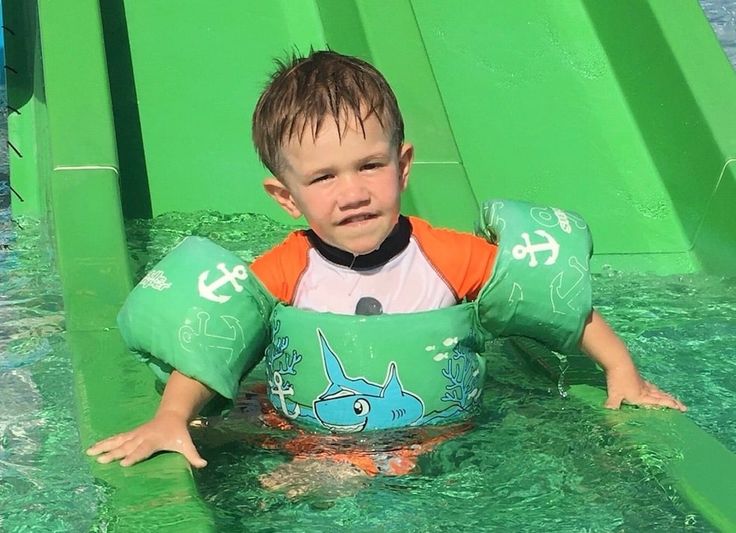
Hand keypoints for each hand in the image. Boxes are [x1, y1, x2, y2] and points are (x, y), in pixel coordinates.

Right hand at [85, 411, 207, 467]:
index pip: (142, 449)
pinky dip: (103, 442)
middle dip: (113, 453)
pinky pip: (115, 438)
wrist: (172, 415)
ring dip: (103, 446)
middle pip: (126, 446)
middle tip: (100, 461)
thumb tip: (204, 465)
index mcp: (154, 440)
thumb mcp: (186, 443)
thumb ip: (193, 455)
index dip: (134, 456)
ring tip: (89, 453)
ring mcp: (134, 434)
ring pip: (117, 441)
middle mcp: (141, 436)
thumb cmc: (178, 432)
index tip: (123, 463)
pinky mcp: (130, 434)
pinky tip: (92, 448)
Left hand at [604, 364, 686, 411]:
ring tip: (672, 398)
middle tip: (684, 407)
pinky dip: (655, 388)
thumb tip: (608, 414)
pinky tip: (653, 388)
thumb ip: (612, 405)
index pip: (659, 402)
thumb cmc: (617, 380)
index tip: (681, 409)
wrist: (618, 361)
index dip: (670, 406)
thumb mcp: (614, 395)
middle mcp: (645, 390)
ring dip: (665, 395)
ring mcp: (642, 382)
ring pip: (657, 390)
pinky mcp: (637, 377)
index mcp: (642, 396)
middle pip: (662, 396)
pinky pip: (650, 385)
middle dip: (673, 402)